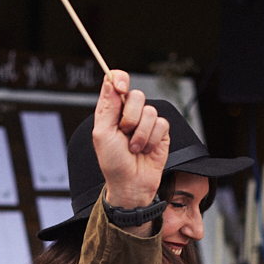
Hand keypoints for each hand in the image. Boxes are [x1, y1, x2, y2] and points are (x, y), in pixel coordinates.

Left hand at [92, 71, 169, 210]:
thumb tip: (110, 80)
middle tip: (124, 133)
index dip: (120, 79)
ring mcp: (146, 122)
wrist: (131, 184)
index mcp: (112, 111)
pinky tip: (146, 150)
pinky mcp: (161, 132)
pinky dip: (152, 140)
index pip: (117, 82)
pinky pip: (162, 124)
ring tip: (134, 148)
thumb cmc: (113, 162)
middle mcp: (130, 113)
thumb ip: (107, 106)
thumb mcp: (102, 134)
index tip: (121, 88)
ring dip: (140, 134)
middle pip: (137, 95)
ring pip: (150, 111)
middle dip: (130, 117)